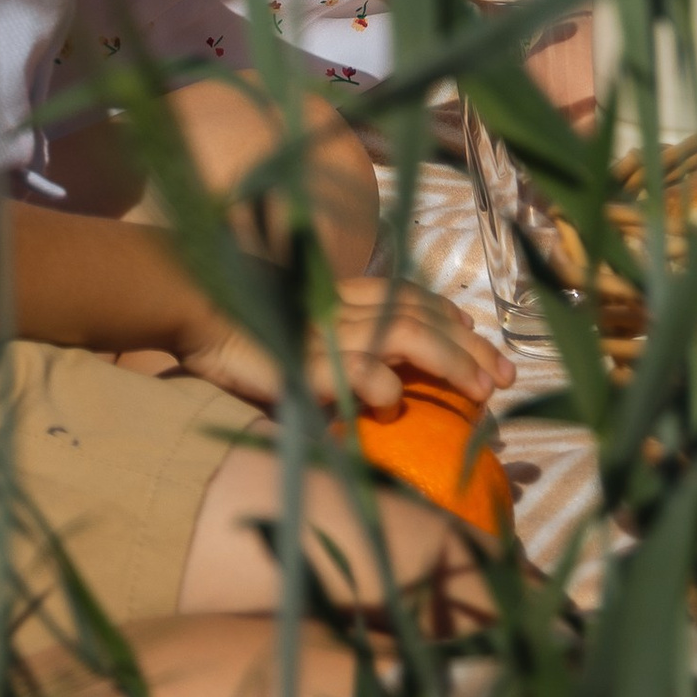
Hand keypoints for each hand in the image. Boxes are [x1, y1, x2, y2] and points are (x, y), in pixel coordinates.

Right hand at [181, 273, 504, 419]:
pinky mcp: (300, 363)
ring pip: (404, 337)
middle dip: (470, 347)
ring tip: (482, 390)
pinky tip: (396, 398)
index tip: (476, 330)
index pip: (408, 299)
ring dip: (449, 362)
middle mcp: (343, 311)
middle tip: (507, 375)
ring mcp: (325, 334)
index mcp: (341, 298)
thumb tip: (375, 371)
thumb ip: (331, 346)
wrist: (190, 302)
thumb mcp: (294, 329)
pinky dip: (375, 380)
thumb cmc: (236, 322)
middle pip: (421, 320)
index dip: (447, 313)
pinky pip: (348, 369)